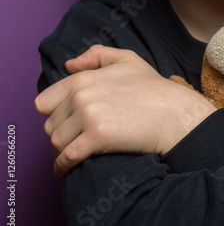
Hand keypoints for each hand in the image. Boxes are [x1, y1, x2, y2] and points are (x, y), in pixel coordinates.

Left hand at [35, 45, 215, 176]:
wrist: (175, 114)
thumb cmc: (155, 89)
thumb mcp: (128, 60)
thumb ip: (96, 55)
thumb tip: (70, 65)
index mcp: (83, 79)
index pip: (45, 102)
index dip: (55, 114)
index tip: (66, 123)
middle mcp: (81, 96)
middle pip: (50, 125)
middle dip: (61, 135)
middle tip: (74, 142)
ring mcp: (88, 117)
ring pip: (56, 142)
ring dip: (61, 152)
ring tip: (73, 156)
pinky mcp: (97, 138)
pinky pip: (67, 157)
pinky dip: (62, 167)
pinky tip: (65, 171)